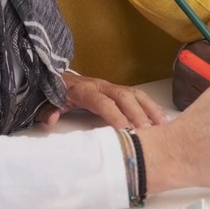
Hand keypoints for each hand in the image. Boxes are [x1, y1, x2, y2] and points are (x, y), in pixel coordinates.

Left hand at [34, 73, 167, 127]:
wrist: (58, 78)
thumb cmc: (56, 93)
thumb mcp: (47, 102)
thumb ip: (48, 110)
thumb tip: (53, 119)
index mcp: (84, 90)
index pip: (102, 101)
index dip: (113, 114)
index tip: (124, 128)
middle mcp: (102, 86)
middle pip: (124, 96)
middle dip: (137, 112)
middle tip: (147, 130)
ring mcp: (112, 87)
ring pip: (135, 94)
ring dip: (149, 108)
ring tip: (162, 125)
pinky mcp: (119, 91)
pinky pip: (138, 96)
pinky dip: (151, 106)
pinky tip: (161, 119)